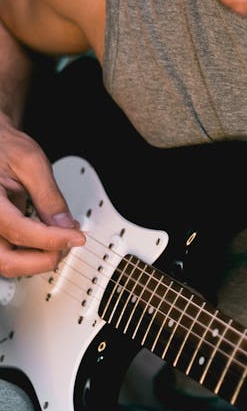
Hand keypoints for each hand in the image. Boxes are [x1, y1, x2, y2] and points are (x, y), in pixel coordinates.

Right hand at [0, 115, 83, 276]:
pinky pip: (8, 253)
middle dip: (43, 259)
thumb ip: (48, 196)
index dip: (52, 239)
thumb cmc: (3, 147)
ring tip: (60, 240)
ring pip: (6, 263)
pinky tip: (47, 240)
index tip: (76, 237)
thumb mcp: (31, 163)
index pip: (19, 231)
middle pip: (6, 260)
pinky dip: (29, 253)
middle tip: (68, 245)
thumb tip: (65, 226)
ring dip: (36, 260)